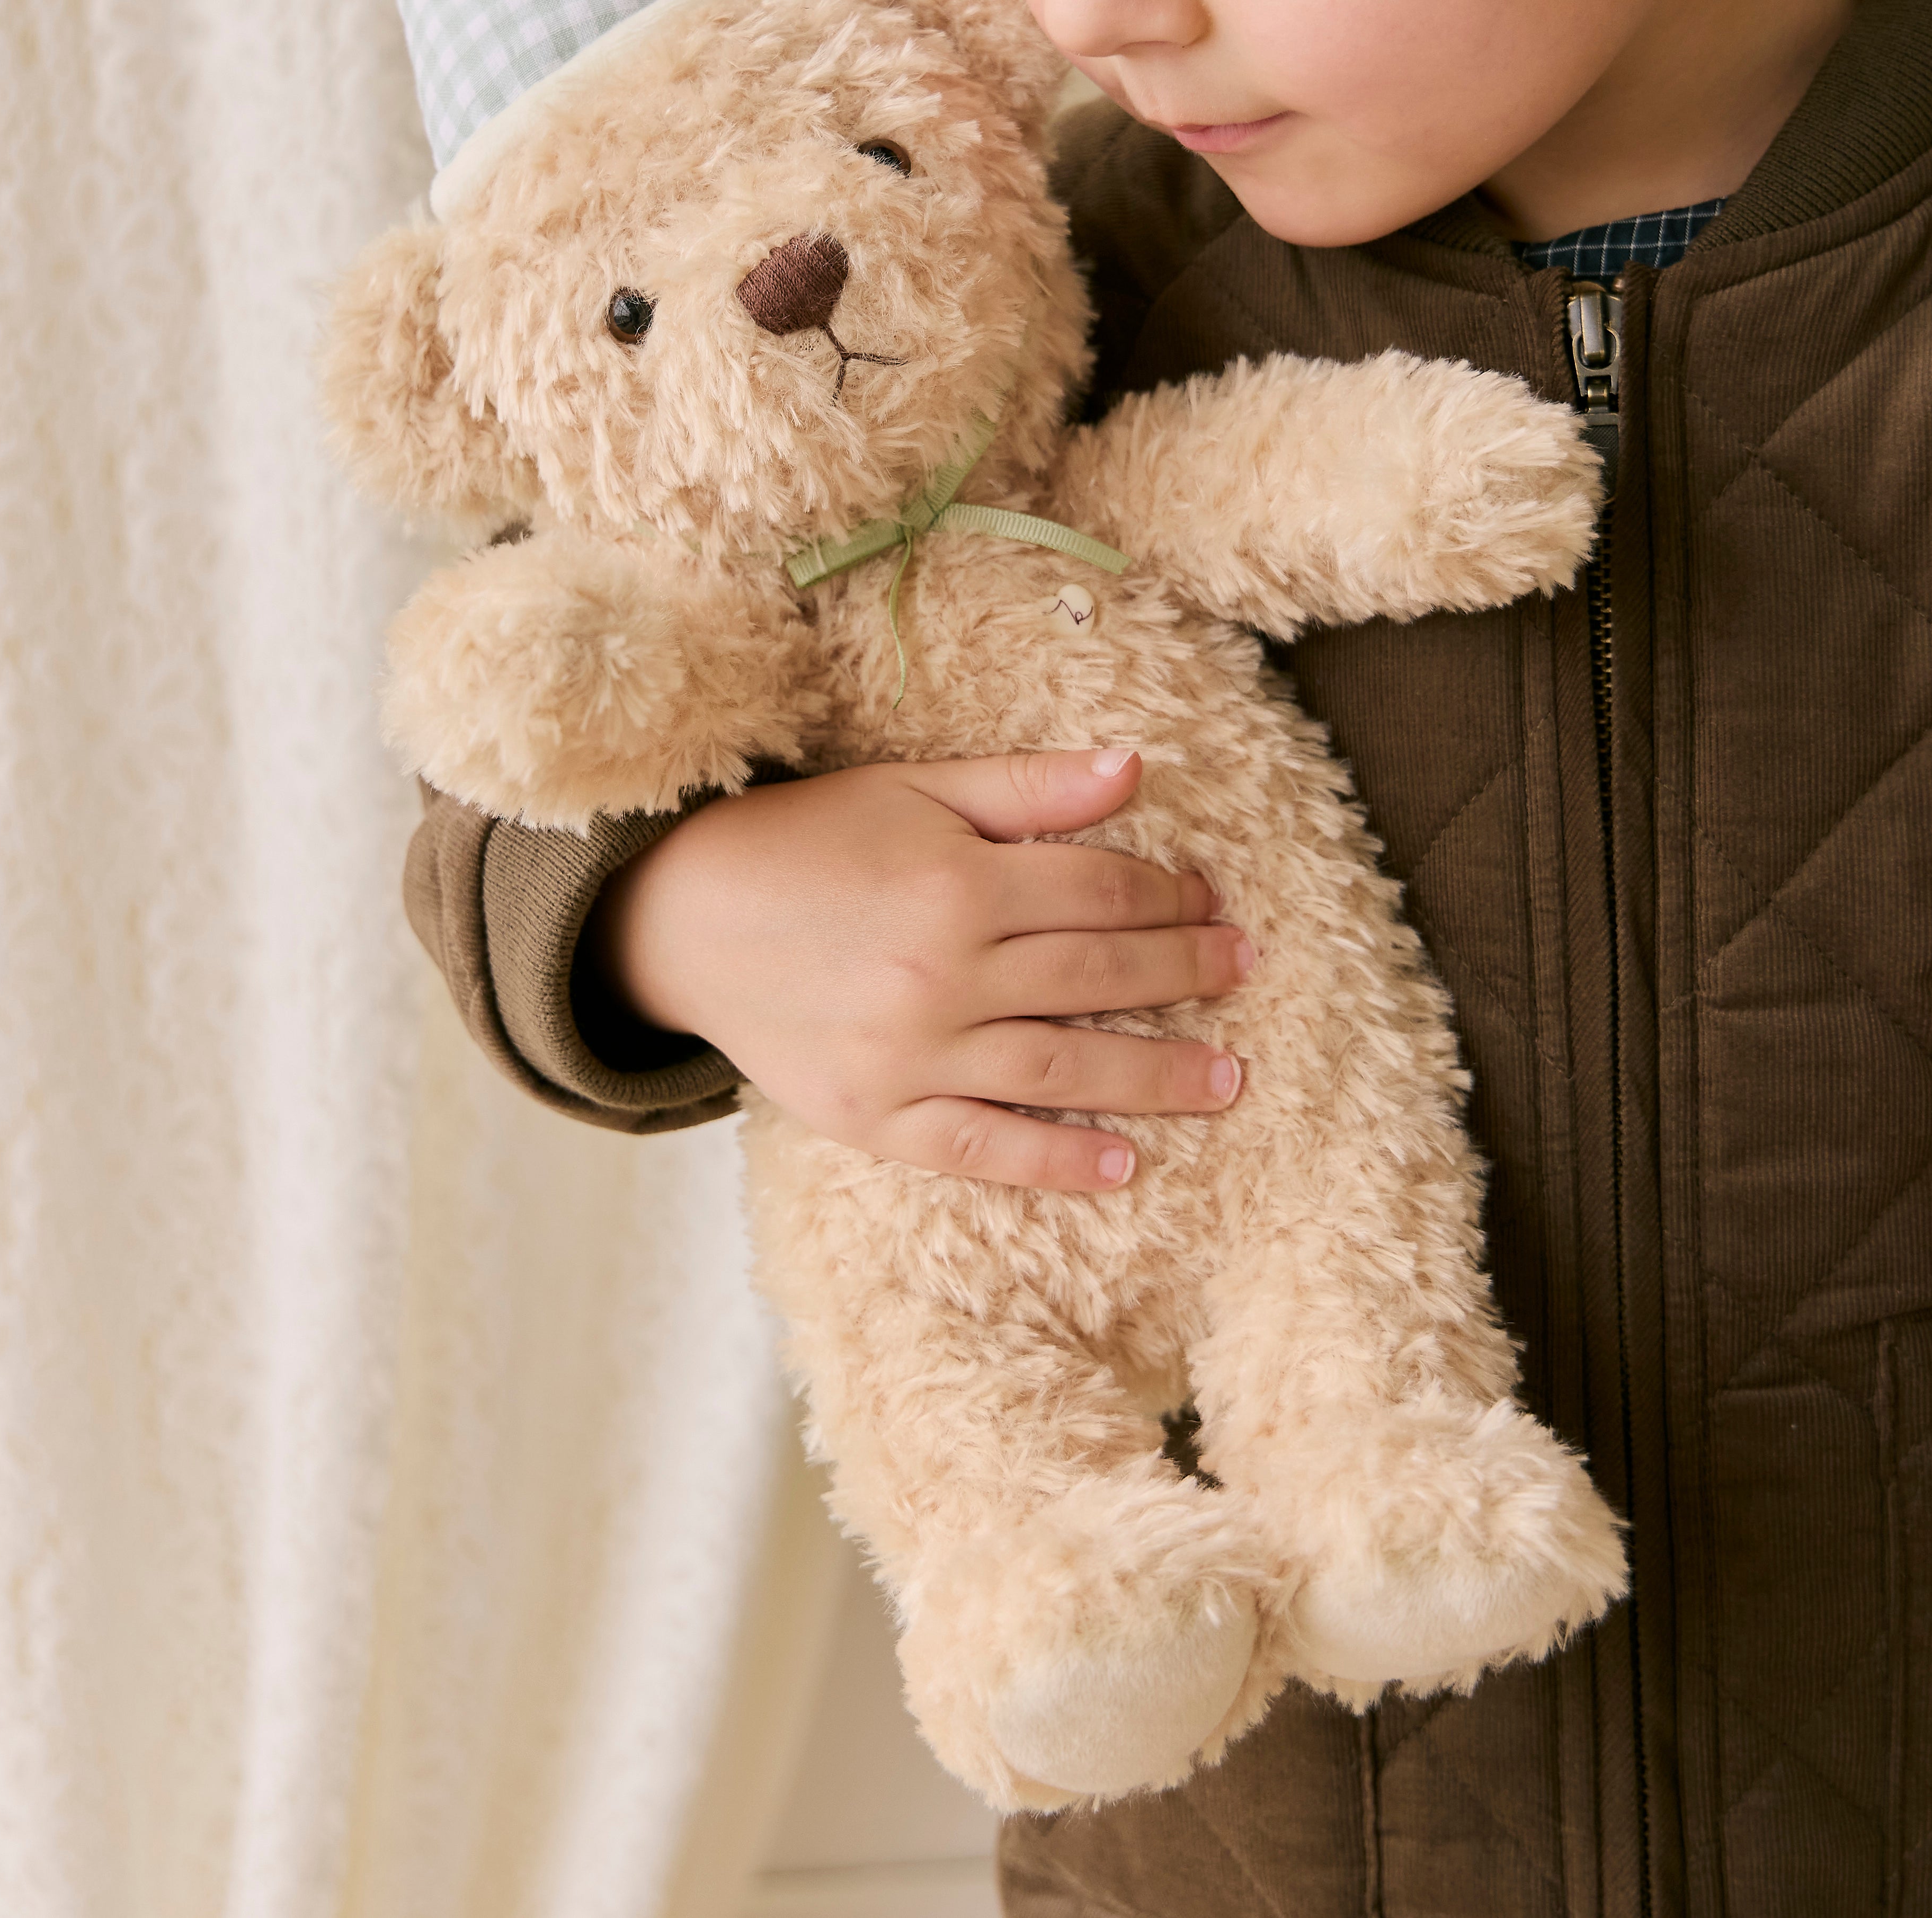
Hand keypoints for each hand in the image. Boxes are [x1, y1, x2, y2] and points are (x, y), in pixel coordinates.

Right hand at [583, 750, 1253, 1191]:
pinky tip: (1122, 1164)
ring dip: (1157, 1076)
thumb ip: (1028, 787)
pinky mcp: (877, 1117)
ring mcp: (912, 1054)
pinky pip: (984, 1146)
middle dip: (1185, 971)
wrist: (685, 918)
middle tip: (1245, 971)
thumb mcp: (915, 789)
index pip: (1099, 891)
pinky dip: (1056, 1160)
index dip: (1168, 893)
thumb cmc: (809, 841)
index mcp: (958, 884)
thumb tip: (1135, 767)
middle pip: (1098, 973)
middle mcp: (944, 973)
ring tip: (1228, 1080)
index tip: (1210, 898)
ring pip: (1063, 1066)